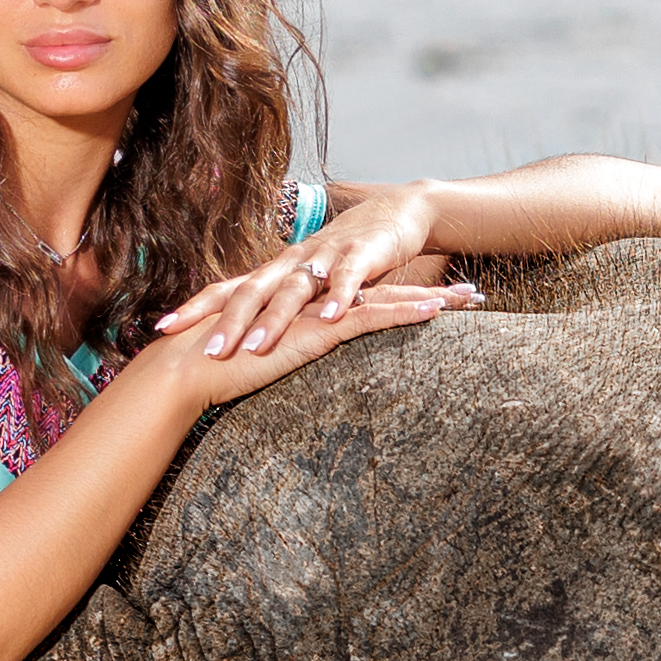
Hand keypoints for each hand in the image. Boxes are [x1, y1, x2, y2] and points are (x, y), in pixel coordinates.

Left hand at [154, 182, 463, 357]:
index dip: (195, 307)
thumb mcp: (305, 281)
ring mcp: (326, 257)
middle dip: (230, 323)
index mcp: (275, 270)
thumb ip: (276, 304)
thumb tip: (235, 332)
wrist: (395, 214)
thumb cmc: (344, 256)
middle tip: (209, 353)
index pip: (227, 289)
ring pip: (296, 289)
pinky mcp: (362, 257)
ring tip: (258, 347)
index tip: (162, 329)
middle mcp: (292, 262)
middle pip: (254, 292)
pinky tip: (331, 320)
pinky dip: (339, 299)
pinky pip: (349, 281)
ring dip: (276, 319)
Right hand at [155, 277, 473, 409]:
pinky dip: (406, 311)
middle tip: (471, 294)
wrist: (188, 368)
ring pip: (387, 298)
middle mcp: (315, 300)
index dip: (400, 295)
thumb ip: (281, 356)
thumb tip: (292, 370)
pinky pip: (371, 316)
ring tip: (472, 298)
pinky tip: (437, 310)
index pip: (361, 296)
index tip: (434, 296)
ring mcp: (318, 310)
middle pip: (385, 290)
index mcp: (304, 306)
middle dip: (431, 290)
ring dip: (432, 296)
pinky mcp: (317, 326)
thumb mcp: (260, 359)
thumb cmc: (216, 369)